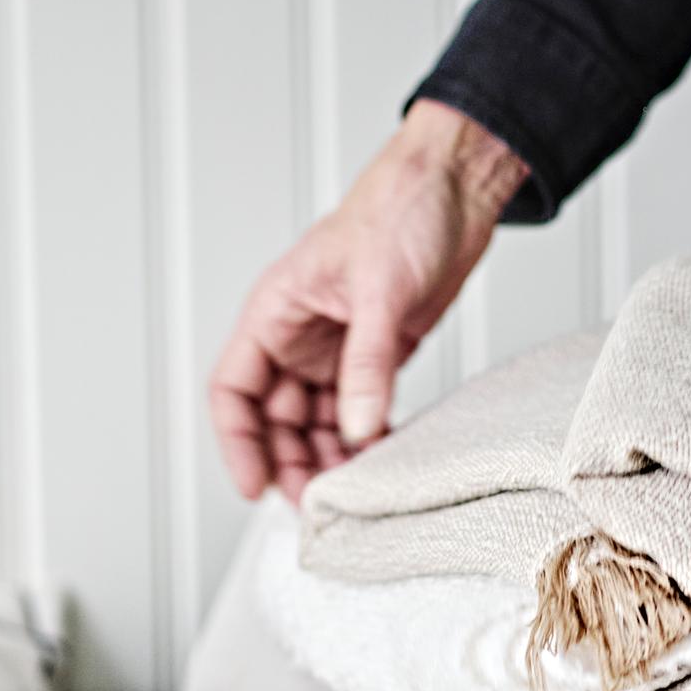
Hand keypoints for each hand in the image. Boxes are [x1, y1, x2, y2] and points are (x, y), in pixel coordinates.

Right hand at [210, 100, 527, 501]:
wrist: (455, 189)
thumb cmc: (402, 209)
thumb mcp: (380, 290)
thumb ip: (367, 364)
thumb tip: (357, 429)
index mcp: (276, 311)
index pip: (235, 389)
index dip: (238, 441)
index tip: (254, 485)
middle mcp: (301, 335)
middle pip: (277, 417)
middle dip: (291, 461)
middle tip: (317, 501)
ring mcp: (340, 347)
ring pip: (320, 420)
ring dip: (332, 455)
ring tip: (354, 488)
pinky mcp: (381, 352)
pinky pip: (362, 408)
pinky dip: (368, 436)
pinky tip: (383, 458)